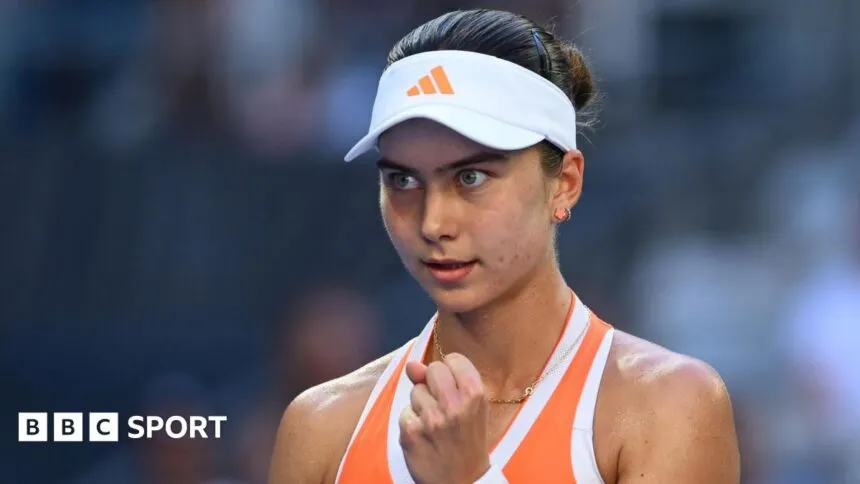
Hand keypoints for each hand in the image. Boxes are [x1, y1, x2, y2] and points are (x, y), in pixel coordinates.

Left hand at [399, 353, 490, 483]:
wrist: (463, 482)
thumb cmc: (468, 440)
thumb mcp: (470, 409)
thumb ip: (446, 380)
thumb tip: (412, 365)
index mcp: (475, 396)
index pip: (453, 359)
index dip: (451, 371)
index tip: (454, 387)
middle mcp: (454, 406)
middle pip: (432, 370)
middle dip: (434, 383)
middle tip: (443, 405)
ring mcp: (431, 420)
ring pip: (416, 391)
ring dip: (422, 405)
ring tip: (435, 425)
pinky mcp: (411, 433)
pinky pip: (404, 413)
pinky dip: (411, 423)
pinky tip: (424, 437)